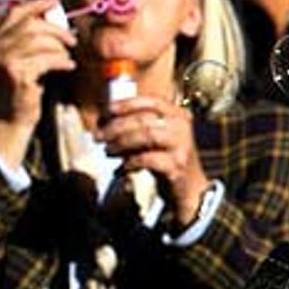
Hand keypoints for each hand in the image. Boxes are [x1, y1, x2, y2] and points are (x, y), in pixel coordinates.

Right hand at [0, 0, 74, 168]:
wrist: (8, 120)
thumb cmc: (19, 92)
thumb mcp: (20, 62)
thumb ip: (29, 44)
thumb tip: (58, 27)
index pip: (14, 13)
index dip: (36, 3)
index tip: (55, 1)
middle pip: (30, 25)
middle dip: (55, 29)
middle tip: (71, 38)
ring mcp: (2, 60)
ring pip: (39, 41)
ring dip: (60, 46)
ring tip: (69, 54)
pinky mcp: (16, 74)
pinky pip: (46, 59)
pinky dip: (61, 60)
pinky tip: (68, 65)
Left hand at [97, 95, 208, 225]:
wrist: (189, 187)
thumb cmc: (166, 158)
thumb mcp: (157, 137)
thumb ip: (140, 125)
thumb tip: (106, 120)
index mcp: (178, 115)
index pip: (151, 102)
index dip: (127, 104)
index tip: (107, 111)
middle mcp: (182, 127)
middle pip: (143, 120)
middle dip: (116, 127)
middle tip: (99, 136)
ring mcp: (182, 146)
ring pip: (146, 136)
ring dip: (121, 143)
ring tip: (108, 150)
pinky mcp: (177, 165)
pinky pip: (147, 159)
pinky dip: (130, 162)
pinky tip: (123, 168)